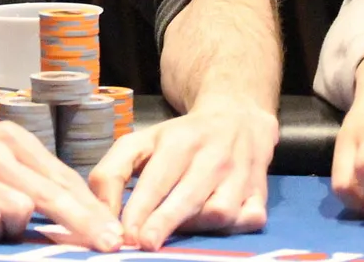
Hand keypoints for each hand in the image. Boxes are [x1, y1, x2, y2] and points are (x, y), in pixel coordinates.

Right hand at [0, 121, 124, 250]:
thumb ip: (26, 178)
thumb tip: (74, 211)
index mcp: (13, 140)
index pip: (65, 178)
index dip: (93, 209)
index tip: (114, 234)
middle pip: (56, 194)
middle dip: (87, 224)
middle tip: (110, 247)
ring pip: (24, 209)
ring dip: (22, 230)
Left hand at [89, 96, 276, 249]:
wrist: (237, 118)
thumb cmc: (181, 138)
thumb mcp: (141, 142)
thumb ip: (111, 173)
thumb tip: (102, 215)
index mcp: (180, 140)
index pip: (157, 177)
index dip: (140, 208)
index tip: (125, 234)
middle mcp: (213, 156)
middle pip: (189, 196)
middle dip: (165, 222)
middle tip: (144, 244)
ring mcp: (241, 176)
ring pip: (219, 211)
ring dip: (195, 227)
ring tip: (176, 232)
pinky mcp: (261, 195)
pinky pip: (247, 220)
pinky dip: (231, 229)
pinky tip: (212, 228)